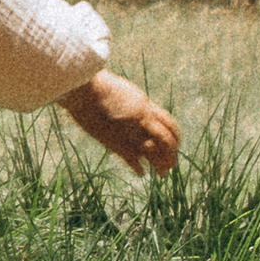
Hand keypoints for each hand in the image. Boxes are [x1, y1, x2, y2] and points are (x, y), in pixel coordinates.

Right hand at [59, 69, 180, 177]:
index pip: (169, 124)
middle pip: (167, 141)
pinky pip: (134, 160)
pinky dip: (139, 169)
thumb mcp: (124, 92)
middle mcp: (143, 120)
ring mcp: (131, 132)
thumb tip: (139, 106)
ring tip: (162, 174)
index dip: (175, 137)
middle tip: (171, 165)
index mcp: (145, 106)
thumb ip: (133, 103)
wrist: (84, 88)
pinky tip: (141, 173)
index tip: (175, 145)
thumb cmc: (97, 86)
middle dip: (172, 155)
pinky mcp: (117, 143)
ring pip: (155, 154)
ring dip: (161, 166)